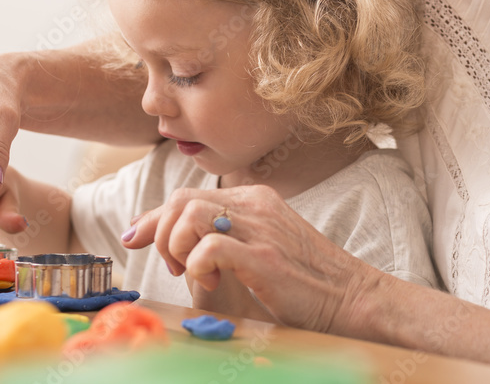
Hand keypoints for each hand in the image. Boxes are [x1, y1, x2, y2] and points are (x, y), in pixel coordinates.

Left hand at [124, 184, 377, 333]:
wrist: (354, 296)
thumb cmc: (309, 279)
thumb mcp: (268, 244)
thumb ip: (234, 235)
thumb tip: (189, 242)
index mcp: (255, 199)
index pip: (191, 194)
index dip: (156, 216)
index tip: (136, 236)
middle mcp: (255, 206)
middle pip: (183, 198)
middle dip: (159, 230)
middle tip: (169, 265)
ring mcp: (261, 229)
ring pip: (191, 214)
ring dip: (177, 246)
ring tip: (188, 272)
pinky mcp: (264, 257)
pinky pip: (209, 247)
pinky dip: (197, 266)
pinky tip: (212, 283)